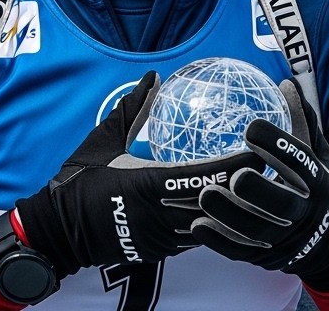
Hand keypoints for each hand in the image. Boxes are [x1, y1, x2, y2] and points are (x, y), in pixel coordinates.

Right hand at [16, 72, 264, 276]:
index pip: (202, 177)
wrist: (59, 227)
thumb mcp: (104, 139)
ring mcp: (161, 237)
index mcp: (146, 184)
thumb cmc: (79, 179)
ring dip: (233, 211)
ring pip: (209, 226)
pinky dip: (213, 225)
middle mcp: (158, 214)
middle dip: (244, 190)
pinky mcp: (160, 251)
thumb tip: (154, 77)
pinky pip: (195, 239)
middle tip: (269, 172)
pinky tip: (227, 212)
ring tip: (257, 193)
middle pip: (215, 204)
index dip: (233, 168)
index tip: (257, 154)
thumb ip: (133, 109)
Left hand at [191, 79, 328, 289]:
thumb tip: (286, 82)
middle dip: (260, 190)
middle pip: (283, 205)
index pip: (302, 163)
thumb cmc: (316, 187)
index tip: (252, 128)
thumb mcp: (319, 157)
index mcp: (318, 183)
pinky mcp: (266, 256)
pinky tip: (197, 225)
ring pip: (257, 230)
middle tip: (235, 174)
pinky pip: (241, 250)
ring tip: (205, 195)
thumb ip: (303, 122)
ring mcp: (285, 239)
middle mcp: (305, 213)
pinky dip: (219, 240)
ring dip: (230, 215)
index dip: (280, 147)